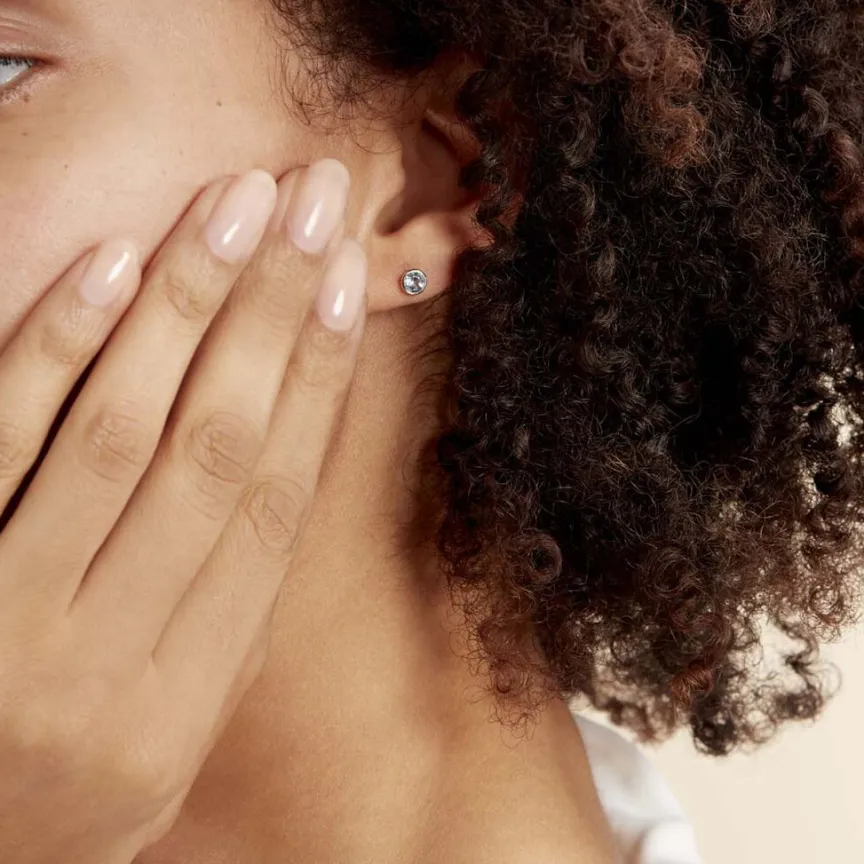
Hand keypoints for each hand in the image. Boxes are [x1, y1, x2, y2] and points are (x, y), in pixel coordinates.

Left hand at [0, 159, 364, 863]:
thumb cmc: (65, 799)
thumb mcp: (172, 736)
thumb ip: (226, 617)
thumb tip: (281, 471)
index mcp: (187, 694)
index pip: (274, 505)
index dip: (321, 384)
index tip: (349, 286)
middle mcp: (108, 653)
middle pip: (214, 448)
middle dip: (272, 312)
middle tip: (310, 204)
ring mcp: (9, 617)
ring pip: (117, 431)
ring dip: (183, 306)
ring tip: (235, 205)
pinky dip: (55, 347)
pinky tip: (113, 264)